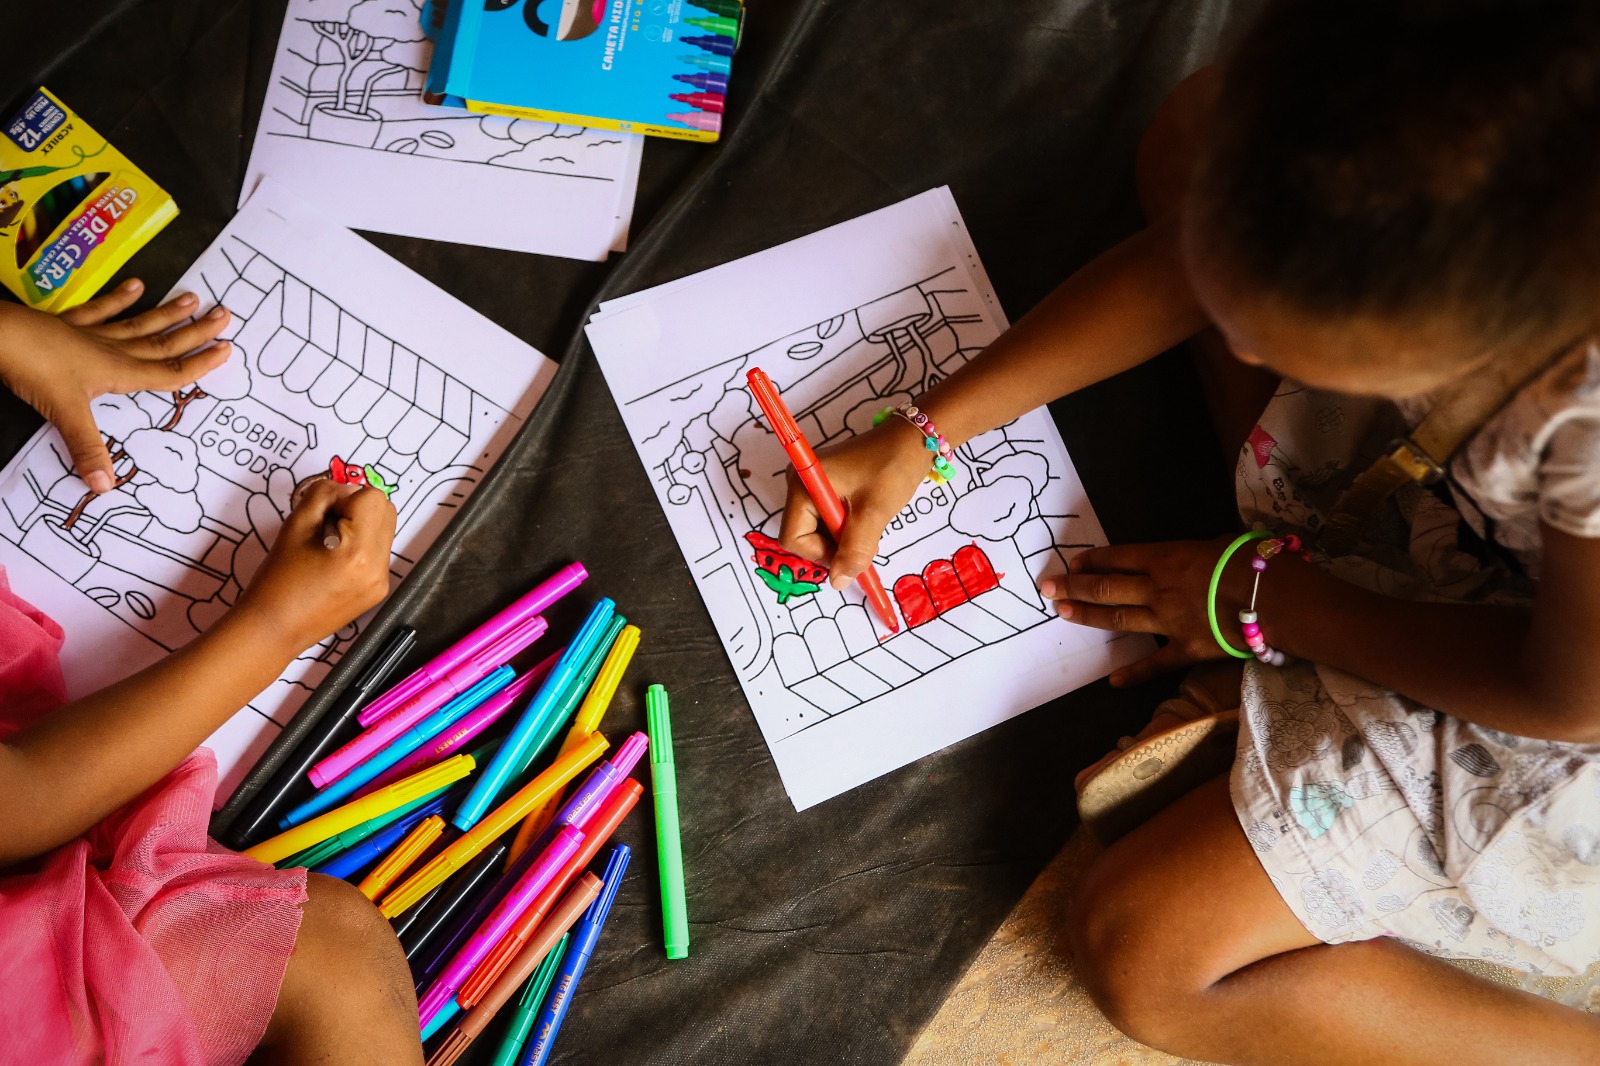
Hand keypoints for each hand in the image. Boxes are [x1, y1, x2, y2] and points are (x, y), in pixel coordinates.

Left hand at [0, 280, 231, 493]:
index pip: (168, 372)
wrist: (0, 336)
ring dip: (167, 314)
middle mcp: (112, 350)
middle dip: (195, 332)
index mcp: (118, 372)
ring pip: (139, 324)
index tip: (227, 350)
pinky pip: (100, 310)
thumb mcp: (63, 413)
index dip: (199, 364)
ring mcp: (91, 334)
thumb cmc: (34, 369)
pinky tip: (136, 285)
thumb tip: (106, 486)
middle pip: (162, 343)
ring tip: (191, 298)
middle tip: (224, 315)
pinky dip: (118, 299)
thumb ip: (88, 448)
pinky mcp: (68, 324)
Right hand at [233, 480, 396, 650]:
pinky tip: (333, 559)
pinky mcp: (377, 591)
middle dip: (359, 507)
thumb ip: (323, 496)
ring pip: (385, 530)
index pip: (373, 498)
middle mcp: (379, 569)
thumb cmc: (277, 580)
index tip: (324, 512)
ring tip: (329, 542)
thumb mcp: (295, 526)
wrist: (273, 629)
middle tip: (326, 522)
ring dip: (361, 525)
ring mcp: (381, 583)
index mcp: (359, 553)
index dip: (347, 497)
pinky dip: (361, 545)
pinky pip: (379, 552)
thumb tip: (343, 487)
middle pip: (386, 511)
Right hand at [778, 418, 929, 588]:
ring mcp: (811, 484)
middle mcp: (799, 483)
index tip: (852, 549)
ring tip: (869, 523)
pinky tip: (865, 516)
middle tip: (866, 534)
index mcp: (802, 484)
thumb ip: (854, 551)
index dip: (821, 553)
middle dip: (834, 545)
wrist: (910, 440)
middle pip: (804, 536)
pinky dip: (845, 527)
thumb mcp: (873, 513)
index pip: (794, 538)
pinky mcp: (824, 486)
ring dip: (843, 537)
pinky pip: (826, 520)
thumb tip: (838, 583)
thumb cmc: (891, 468)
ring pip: (817, 531)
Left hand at [1039, 536, 1254, 685]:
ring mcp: (1168, 621)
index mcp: (1166, 557)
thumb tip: (1193, 557)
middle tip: (1048, 586)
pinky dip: (1133, 674)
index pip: (1119, 557)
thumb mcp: (1220, 543)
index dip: (1093, 559)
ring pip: (1118, 618)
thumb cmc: (1252, 561)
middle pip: (1106, 587)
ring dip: (1087, 615)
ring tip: (1061, 612)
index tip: (1072, 562)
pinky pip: (1155, 664)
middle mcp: (1158, 588)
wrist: (1273, 597)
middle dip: (1074, 586)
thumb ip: (1196, 553)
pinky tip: (1113, 681)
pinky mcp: (1185, 649)